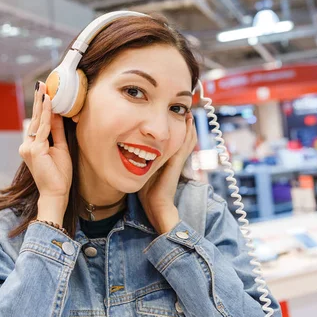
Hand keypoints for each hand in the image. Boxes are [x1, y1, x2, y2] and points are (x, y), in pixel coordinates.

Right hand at [18, 82, 71, 217]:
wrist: (56, 192)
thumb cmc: (59, 174)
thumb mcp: (60, 148)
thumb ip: (57, 131)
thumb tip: (58, 115)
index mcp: (32, 146)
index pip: (38, 123)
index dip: (41, 108)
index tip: (44, 93)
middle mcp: (27, 145)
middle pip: (36, 120)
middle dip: (39, 102)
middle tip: (41, 85)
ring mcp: (28, 147)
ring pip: (39, 122)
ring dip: (43, 105)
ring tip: (45, 90)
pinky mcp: (34, 149)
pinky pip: (43, 129)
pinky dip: (47, 115)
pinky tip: (49, 103)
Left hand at [139, 112, 196, 234]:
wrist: (156, 206)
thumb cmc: (147, 193)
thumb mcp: (143, 173)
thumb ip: (139, 164)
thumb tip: (128, 153)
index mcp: (167, 161)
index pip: (175, 142)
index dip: (177, 130)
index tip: (174, 116)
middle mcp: (175, 159)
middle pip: (184, 138)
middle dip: (184, 124)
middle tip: (186, 110)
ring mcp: (178, 161)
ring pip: (187, 140)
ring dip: (188, 127)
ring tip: (188, 113)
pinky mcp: (177, 162)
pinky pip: (185, 145)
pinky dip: (188, 134)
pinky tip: (188, 123)